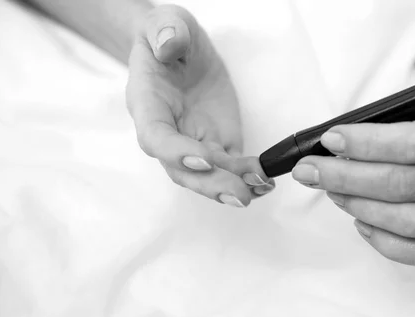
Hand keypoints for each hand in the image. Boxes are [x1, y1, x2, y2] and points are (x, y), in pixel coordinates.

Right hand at [126, 5, 273, 206]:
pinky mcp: (217, 143)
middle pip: (182, 170)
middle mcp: (169, 133)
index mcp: (148, 106)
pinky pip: (231, 167)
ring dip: (234, 186)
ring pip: (208, 176)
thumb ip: (165, 31)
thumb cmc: (166, 36)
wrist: (179, 47)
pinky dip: (248, 176)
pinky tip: (266, 181)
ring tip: (261, 188)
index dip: (177, 154)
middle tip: (240, 195)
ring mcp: (193, 142)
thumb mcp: (165, 23)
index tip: (205, 161)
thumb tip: (169, 45)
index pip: (156, 138)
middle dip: (211, 185)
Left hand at [291, 108, 414, 264]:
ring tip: (333, 192)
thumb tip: (333, 148)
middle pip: (404, 184)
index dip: (366, 144)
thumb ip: (392, 129)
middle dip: (346, 177)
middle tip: (310, 172)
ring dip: (359, 206)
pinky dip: (380, 239)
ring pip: (408, 221)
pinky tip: (360, 221)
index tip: (329, 141)